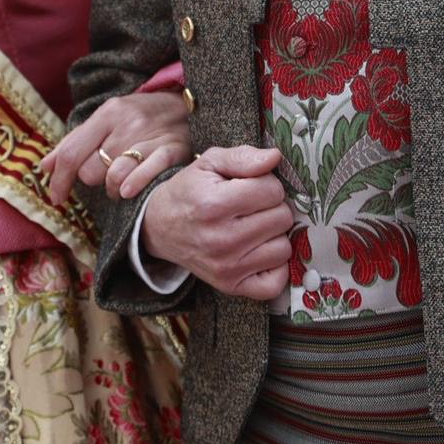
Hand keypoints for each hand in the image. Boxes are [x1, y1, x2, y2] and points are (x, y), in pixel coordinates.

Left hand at [42, 89, 192, 204]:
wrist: (188, 106)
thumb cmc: (140, 117)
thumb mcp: (107, 119)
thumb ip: (75, 141)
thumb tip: (45, 166)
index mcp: (108, 113)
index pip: (72, 152)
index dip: (59, 180)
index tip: (55, 197)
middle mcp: (127, 124)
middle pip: (91, 171)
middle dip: (93, 179)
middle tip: (104, 175)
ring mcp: (151, 137)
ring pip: (114, 178)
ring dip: (113, 188)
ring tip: (120, 183)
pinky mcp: (173, 150)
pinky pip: (145, 174)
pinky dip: (132, 186)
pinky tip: (128, 191)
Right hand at [142, 146, 294, 300]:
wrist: (159, 227)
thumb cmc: (189, 191)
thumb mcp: (209, 163)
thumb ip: (243, 156)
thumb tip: (275, 157)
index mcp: (215, 204)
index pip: (272, 190)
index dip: (266, 183)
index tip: (251, 186)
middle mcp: (222, 239)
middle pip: (282, 218)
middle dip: (272, 207)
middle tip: (252, 206)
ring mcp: (227, 267)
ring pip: (284, 248)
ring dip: (274, 235)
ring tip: (253, 227)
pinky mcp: (230, 286)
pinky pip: (276, 282)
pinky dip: (274, 266)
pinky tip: (259, 251)